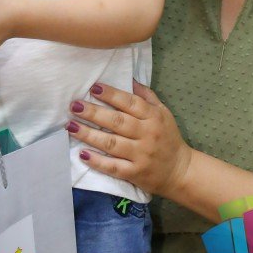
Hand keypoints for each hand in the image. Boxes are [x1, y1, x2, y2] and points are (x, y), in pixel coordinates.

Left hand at [66, 81, 192, 197]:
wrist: (180, 171)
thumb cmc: (168, 138)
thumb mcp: (163, 113)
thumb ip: (147, 96)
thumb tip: (130, 79)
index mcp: (154, 117)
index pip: (130, 103)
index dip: (112, 95)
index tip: (94, 87)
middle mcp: (147, 134)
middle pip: (117, 122)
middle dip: (94, 113)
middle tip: (75, 105)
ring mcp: (140, 155)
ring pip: (111, 143)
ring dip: (89, 134)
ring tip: (71, 125)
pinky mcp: (134, 173)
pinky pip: (113, 167)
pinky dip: (97, 161)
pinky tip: (82, 154)